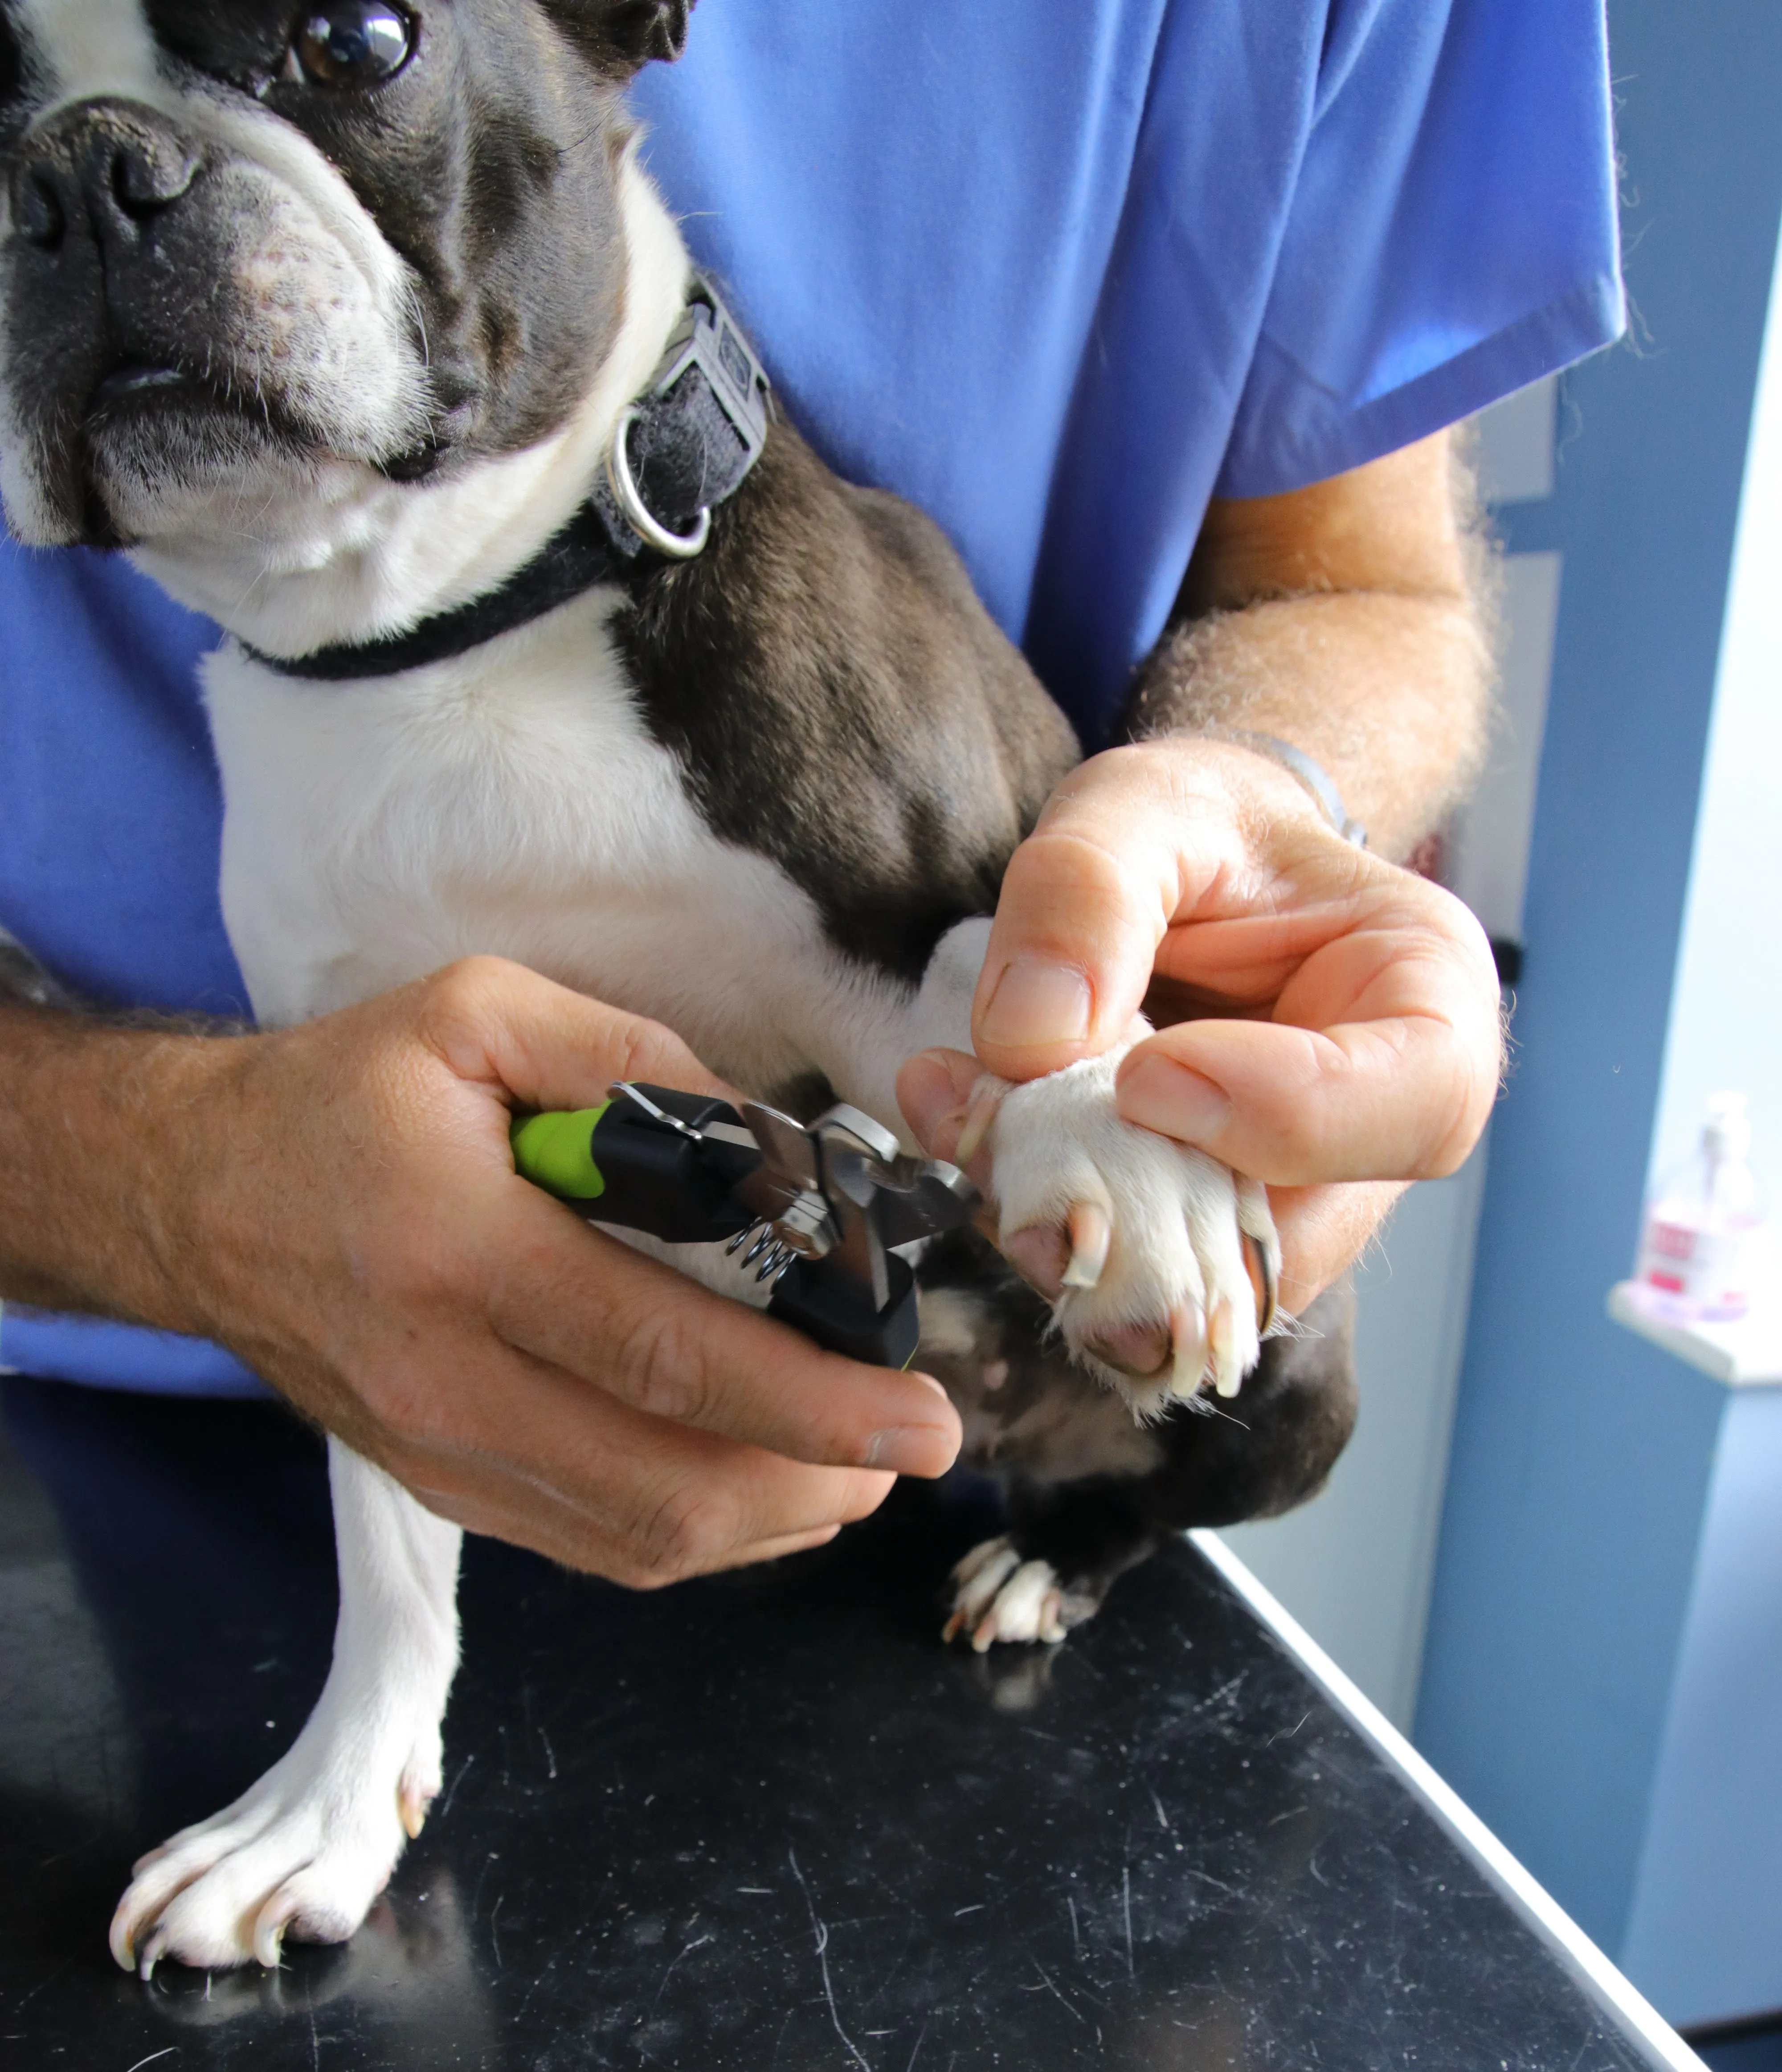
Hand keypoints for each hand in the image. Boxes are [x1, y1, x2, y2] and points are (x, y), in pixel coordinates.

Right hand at [149, 958, 960, 1579]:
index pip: (667, 1356)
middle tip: (915, 1446)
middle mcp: (447, 1380)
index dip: (811, 1401)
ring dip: (771, 1519)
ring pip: (638, 1537)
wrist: (195, 1192)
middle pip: (668, 1481)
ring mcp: (440, 1454)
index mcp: (461, 1252)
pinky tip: (761, 1490)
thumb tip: (772, 1147)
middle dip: (821, 1477)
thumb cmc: (346, 1092)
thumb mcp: (482, 1014)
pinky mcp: (440, 1486)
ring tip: (859, 1468)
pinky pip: (590, 1543)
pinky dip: (696, 1533)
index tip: (921, 1418)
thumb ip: (635, 1062)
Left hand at [898, 739, 1500, 1310]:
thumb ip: (1086, 890)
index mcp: (1428, 999)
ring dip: (1067, 1225)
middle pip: (1294, 1238)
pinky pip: (1129, 1269)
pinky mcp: (1198, 1228)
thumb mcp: (1138, 804)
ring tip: (961, 1117)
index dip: (1280, 1114)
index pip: (1417, 1102)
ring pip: (1194, 1280)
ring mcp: (1289, 1195)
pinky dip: (1040, 1216)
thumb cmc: (1198, 825)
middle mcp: (1378, 1128)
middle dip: (1136, 1213)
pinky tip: (966, 1132)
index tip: (1144, 1073)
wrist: (1189, 864)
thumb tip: (1027, 1039)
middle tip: (995, 1132)